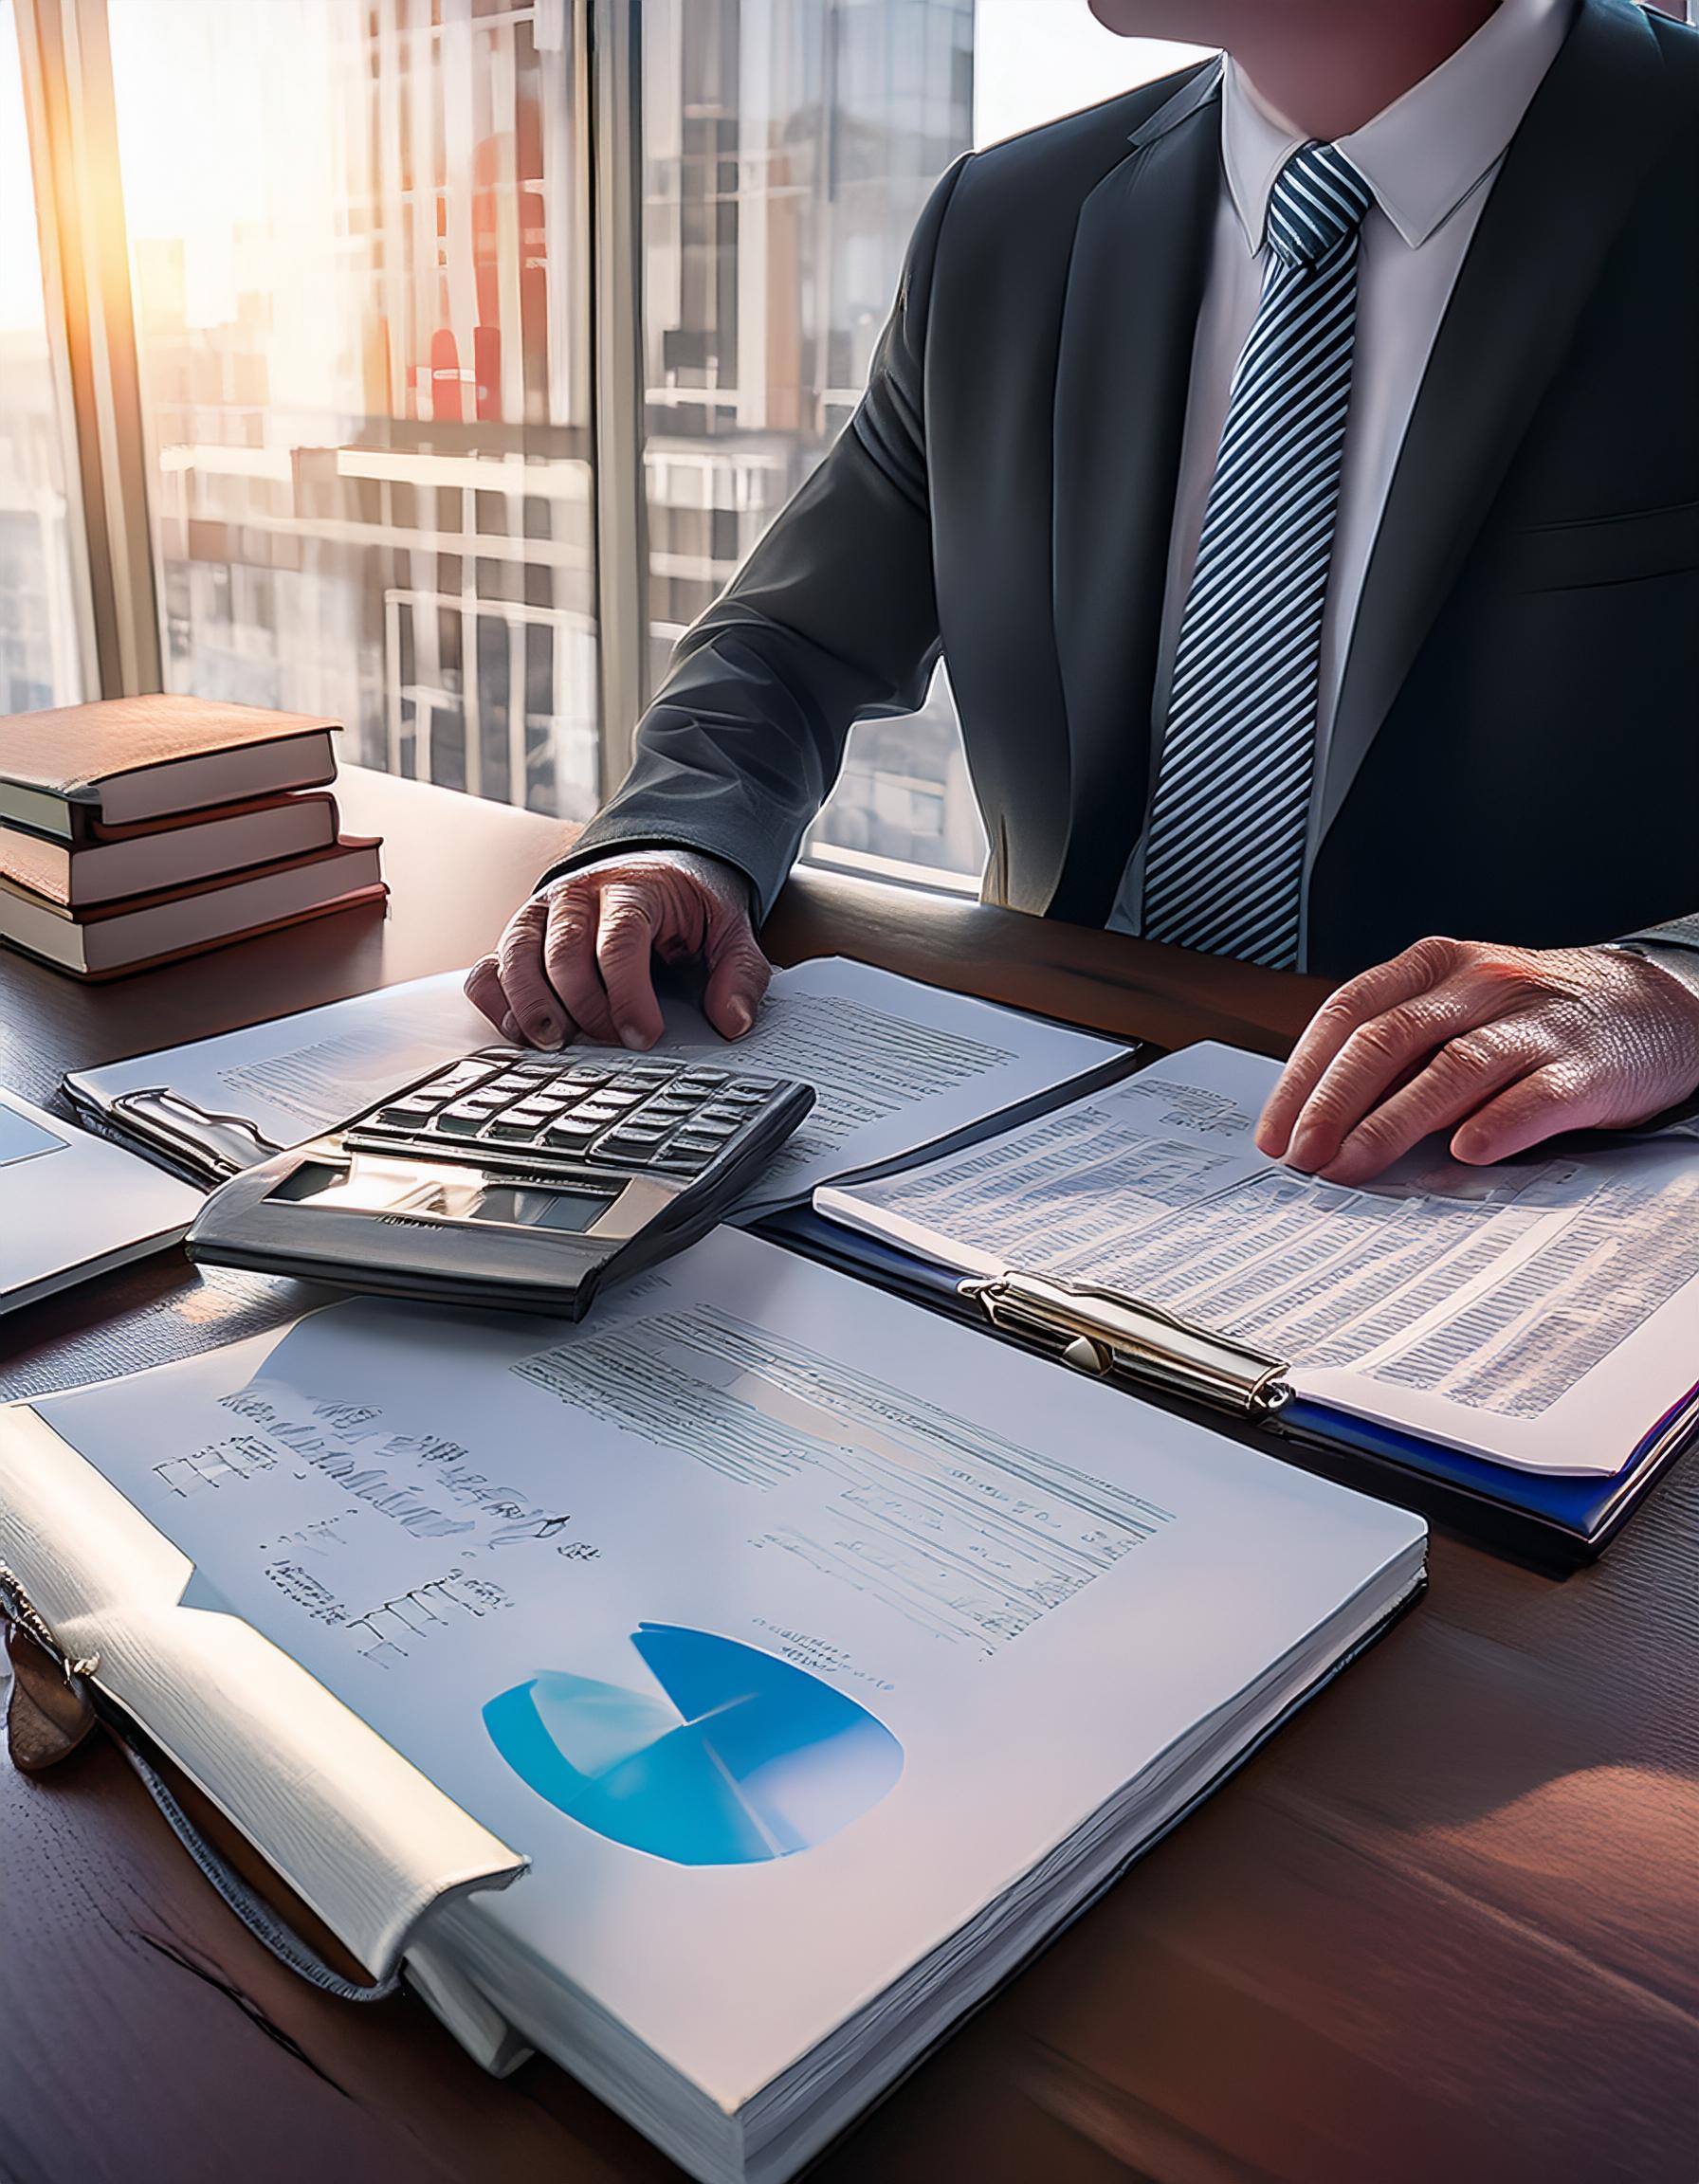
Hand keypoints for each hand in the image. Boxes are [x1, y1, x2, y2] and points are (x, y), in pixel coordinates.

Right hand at [465, 850, 770, 1051]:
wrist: (656, 861)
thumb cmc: (689, 902)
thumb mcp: (729, 927)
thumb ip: (739, 972)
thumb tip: (733, 1023)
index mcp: (632, 889)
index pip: (620, 940)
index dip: (627, 993)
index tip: (643, 1037)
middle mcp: (577, 896)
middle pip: (563, 952)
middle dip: (582, 1006)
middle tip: (607, 1044)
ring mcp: (541, 915)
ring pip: (516, 956)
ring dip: (530, 1006)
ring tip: (553, 1045)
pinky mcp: (521, 938)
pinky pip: (489, 966)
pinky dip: (494, 1000)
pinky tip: (518, 1032)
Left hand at [1255, 936, 1698, 1185]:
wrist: (1659, 1008)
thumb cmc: (1537, 1018)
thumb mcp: (1460, 1006)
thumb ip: (1398, 1049)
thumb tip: (1315, 1118)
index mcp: (1437, 965)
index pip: (1350, 1011)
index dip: (1304, 1074)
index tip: (1275, 1130)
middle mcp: (1481, 984)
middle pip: (1389, 1038)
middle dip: (1334, 1102)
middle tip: (1303, 1157)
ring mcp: (1535, 1023)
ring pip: (1452, 1067)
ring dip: (1392, 1122)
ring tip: (1352, 1166)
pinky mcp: (1587, 1068)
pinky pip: (1536, 1095)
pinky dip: (1498, 1123)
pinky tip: (1465, 1152)